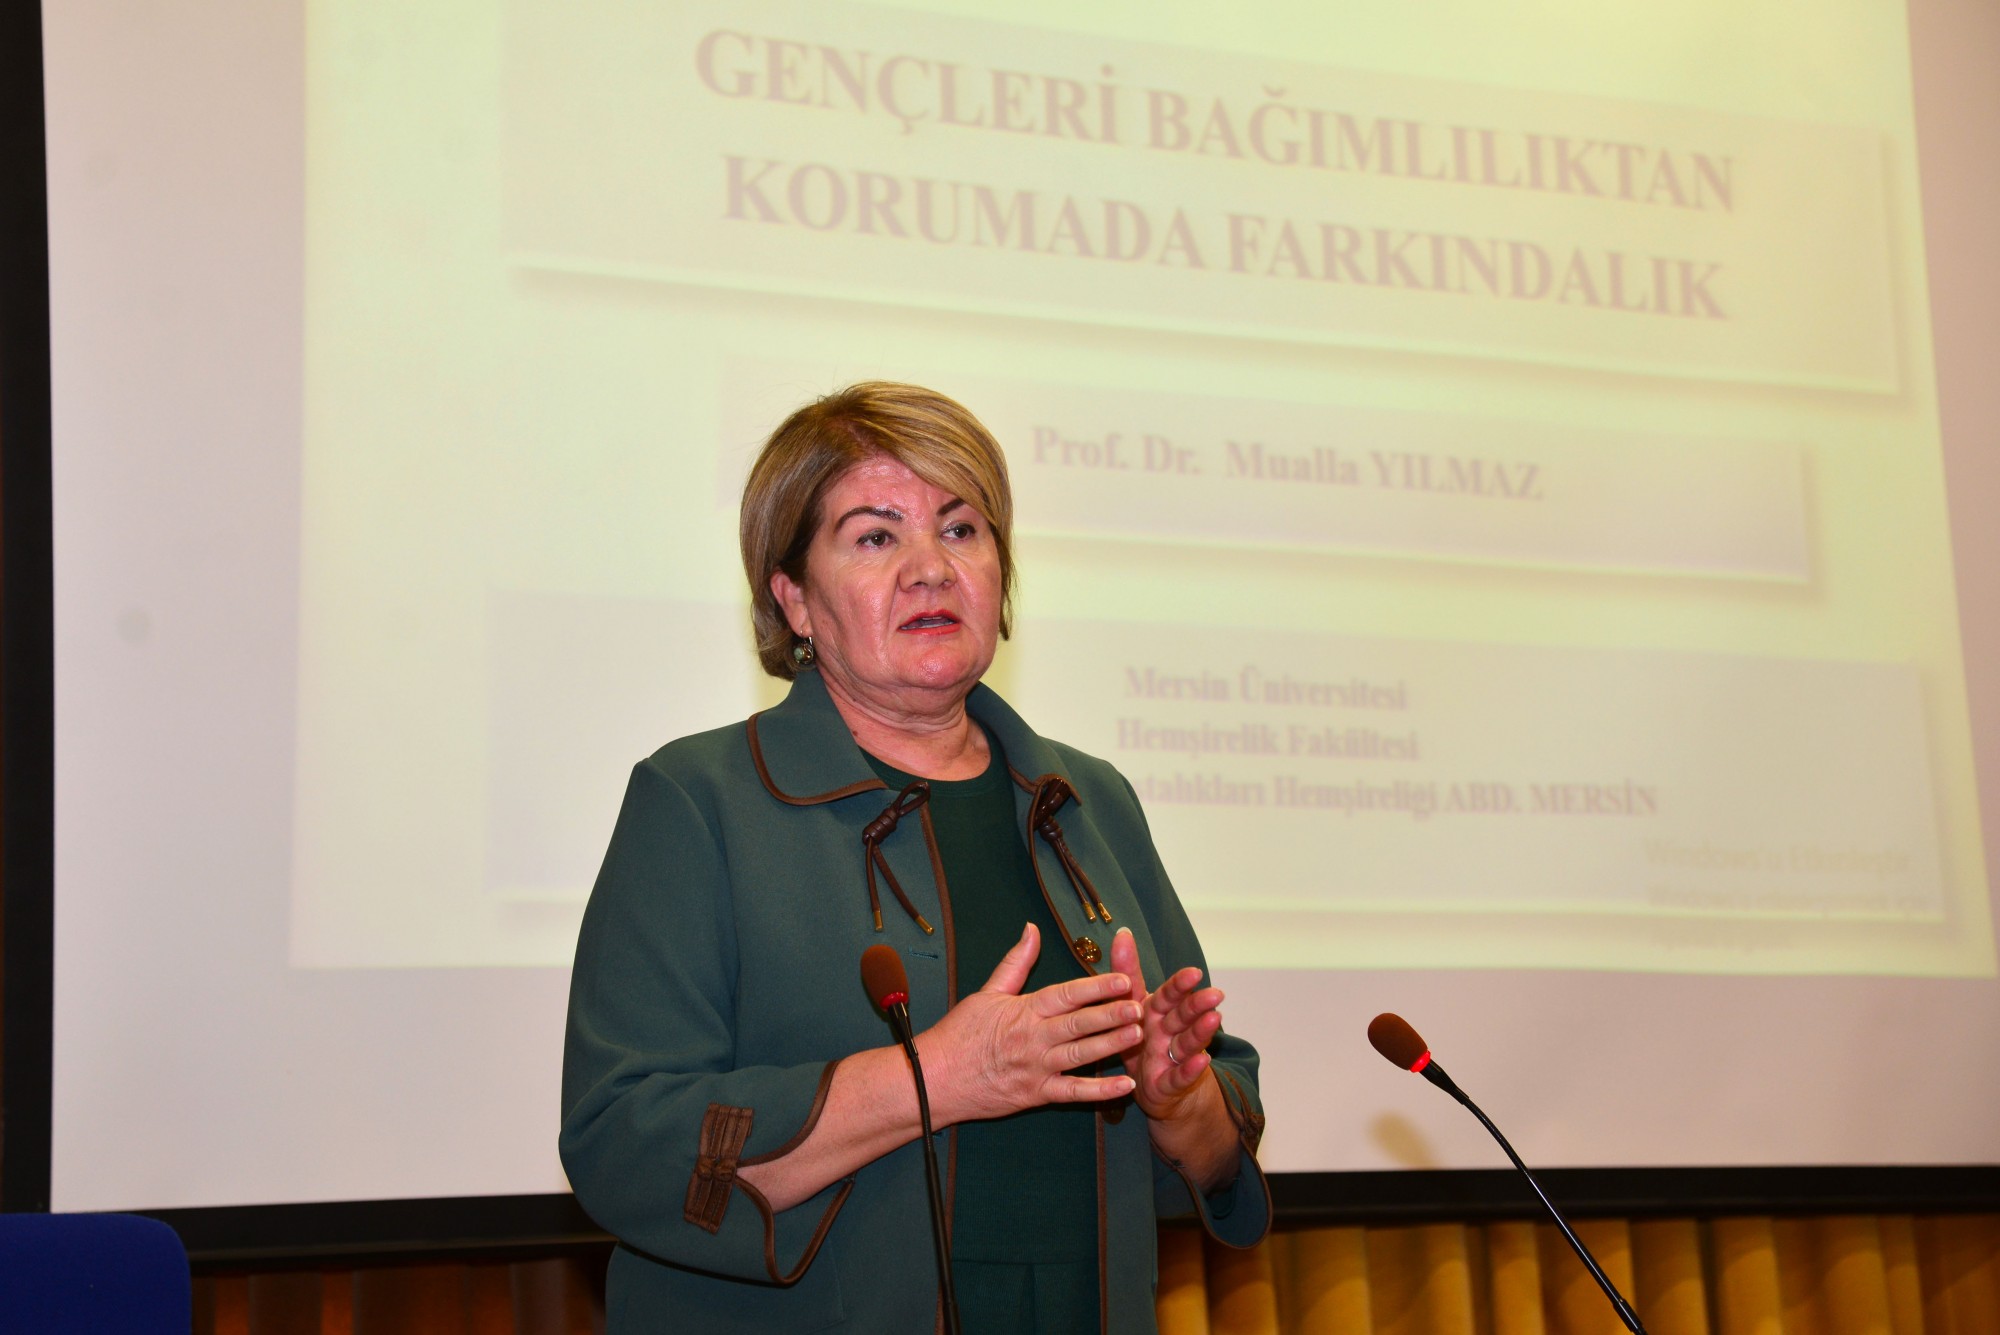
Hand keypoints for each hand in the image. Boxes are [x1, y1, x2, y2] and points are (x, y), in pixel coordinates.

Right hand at [917, 923, 1139, 1125]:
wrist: (934, 1080)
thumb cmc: (959, 1034)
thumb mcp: (986, 992)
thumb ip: (1016, 962)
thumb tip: (1032, 929)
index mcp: (1024, 1010)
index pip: (1066, 994)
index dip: (1097, 986)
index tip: (1122, 979)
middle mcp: (1033, 1038)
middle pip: (1079, 1024)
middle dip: (1112, 1014)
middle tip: (1140, 1005)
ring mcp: (1036, 1068)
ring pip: (1081, 1056)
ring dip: (1111, 1045)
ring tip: (1138, 1035)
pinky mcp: (1036, 1095)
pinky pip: (1073, 1094)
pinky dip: (1100, 1092)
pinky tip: (1125, 1086)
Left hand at [1109, 926, 1224, 1122]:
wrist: (1153, 1089)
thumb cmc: (1143, 1041)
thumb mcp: (1132, 1006)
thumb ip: (1127, 972)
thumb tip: (1122, 931)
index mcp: (1157, 1012)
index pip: (1170, 995)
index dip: (1180, 985)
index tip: (1194, 973)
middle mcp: (1168, 1033)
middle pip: (1183, 1016)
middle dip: (1198, 1005)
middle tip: (1215, 994)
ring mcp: (1171, 1058)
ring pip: (1186, 1043)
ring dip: (1201, 1032)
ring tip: (1215, 1019)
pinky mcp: (1168, 1085)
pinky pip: (1179, 1076)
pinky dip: (1190, 1069)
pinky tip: (1203, 1060)